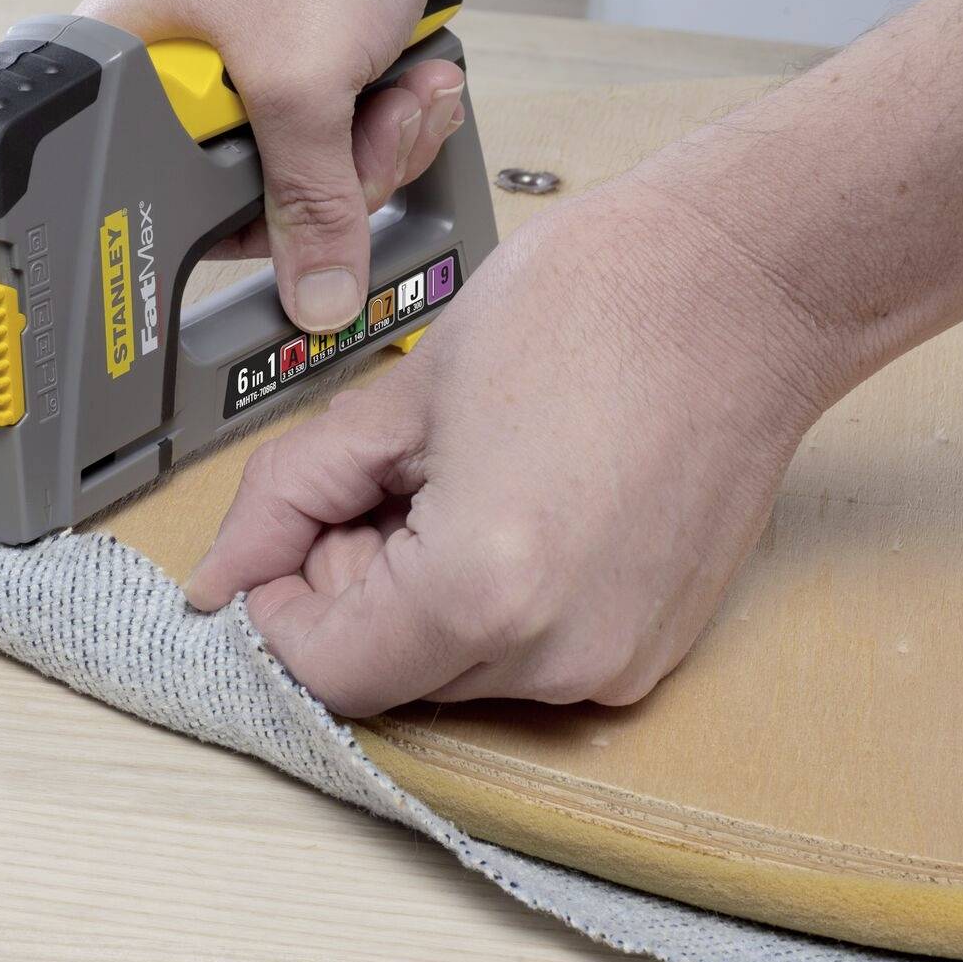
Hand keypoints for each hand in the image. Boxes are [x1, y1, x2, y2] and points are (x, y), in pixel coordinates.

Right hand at [78, 0, 652, 334]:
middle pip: (251, 190)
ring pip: (314, 156)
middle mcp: (178, 60)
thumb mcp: (303, 83)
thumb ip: (308, 205)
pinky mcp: (312, 35)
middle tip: (366, 136)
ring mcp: (248, 48)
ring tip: (402, 85)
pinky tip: (414, 69)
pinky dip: (393, 105)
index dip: (238, 231)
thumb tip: (314, 292)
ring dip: (380, 138)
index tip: (294, 240)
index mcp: (127, 66)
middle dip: (337, 175)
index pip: (160, 205)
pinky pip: (349, 115)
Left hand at [184, 182, 838, 715]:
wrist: (743, 287)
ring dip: (417, 592)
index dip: (280, 604)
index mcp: (481, 592)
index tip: (289, 533)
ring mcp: (615, 663)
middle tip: (382, 475)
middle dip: (351, 586)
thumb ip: (289, 496)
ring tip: (457, 476)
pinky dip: (487, 599)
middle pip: (385, 674)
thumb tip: (219, 575)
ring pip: (450, 668)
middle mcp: (555, 655)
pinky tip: (514, 501)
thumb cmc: (589, 308)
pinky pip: (523, 655)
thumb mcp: (397, 397)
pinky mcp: (650, 650)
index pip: (323, 670)